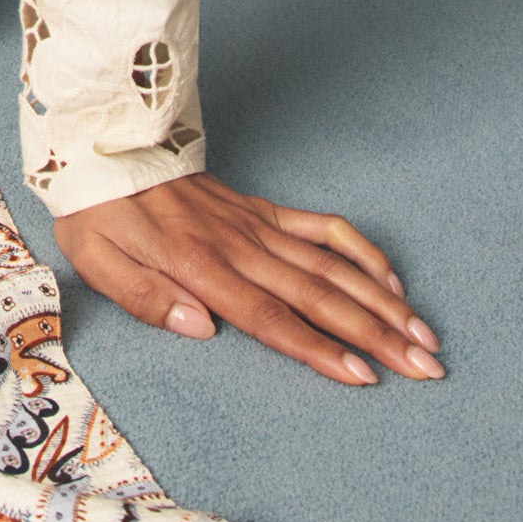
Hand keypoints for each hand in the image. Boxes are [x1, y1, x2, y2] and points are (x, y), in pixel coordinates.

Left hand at [53, 169, 444, 386]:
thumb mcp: (96, 259)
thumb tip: (201, 329)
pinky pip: (323, 228)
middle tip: (425, 367)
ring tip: (426, 335)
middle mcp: (240, 246)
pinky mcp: (264, 210)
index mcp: (200, 265)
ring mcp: (258, 225)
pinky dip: (362, 253)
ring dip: (383, 302)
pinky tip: (392, 281)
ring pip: (333, 266)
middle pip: (320, 297)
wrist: (105, 146)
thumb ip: (146, 297)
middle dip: (377, 335)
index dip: (318, 348)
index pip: (271, 317)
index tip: (363, 375)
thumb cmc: (98, 212)